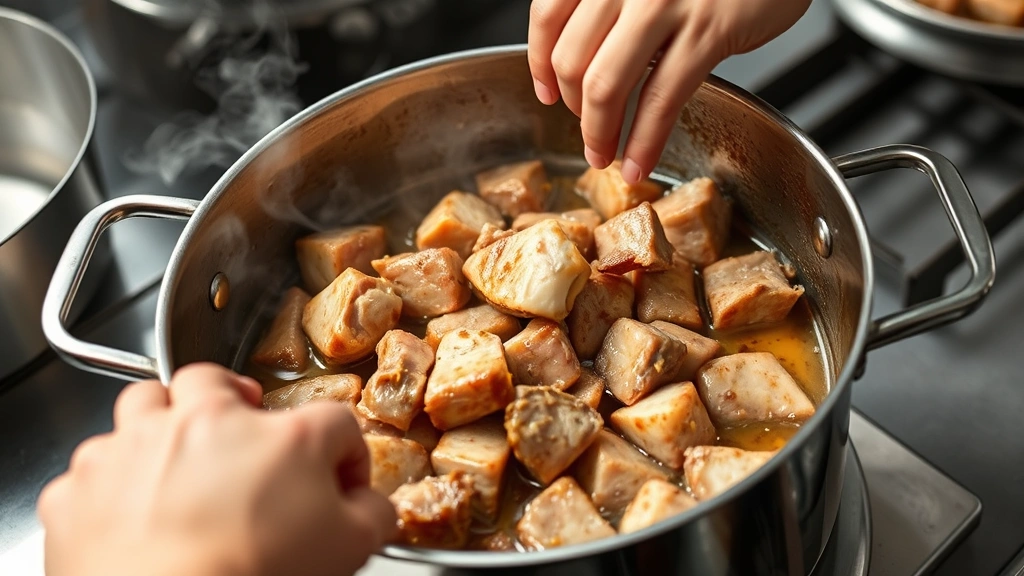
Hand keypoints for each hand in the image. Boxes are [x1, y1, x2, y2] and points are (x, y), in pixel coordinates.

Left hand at [37, 363, 395, 575]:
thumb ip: (373, 514)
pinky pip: (96, 469)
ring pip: (144, 404)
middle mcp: (204, 423)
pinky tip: (130, 513)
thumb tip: (371, 505)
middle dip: (230, 399)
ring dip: (162, 423)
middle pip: (217, 380)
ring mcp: (134, 447)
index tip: (340, 487)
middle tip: (240, 431)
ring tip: (175, 456)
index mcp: (282, 437)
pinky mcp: (82, 486)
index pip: (334, 424)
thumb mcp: (350, 550)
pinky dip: (113, 485)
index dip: (345, 457)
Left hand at [528, 0, 810, 182]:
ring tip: (606, 155)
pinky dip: (645, 141)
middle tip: (587, 130)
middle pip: (571, 59)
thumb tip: (580, 55)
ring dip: (600, 132)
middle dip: (574, 108)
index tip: (546, 91)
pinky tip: (640, 161)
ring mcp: (663, 2)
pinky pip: (661, 99)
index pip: (547, 15)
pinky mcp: (706, 30)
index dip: (539, 62)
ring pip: (606, 85)